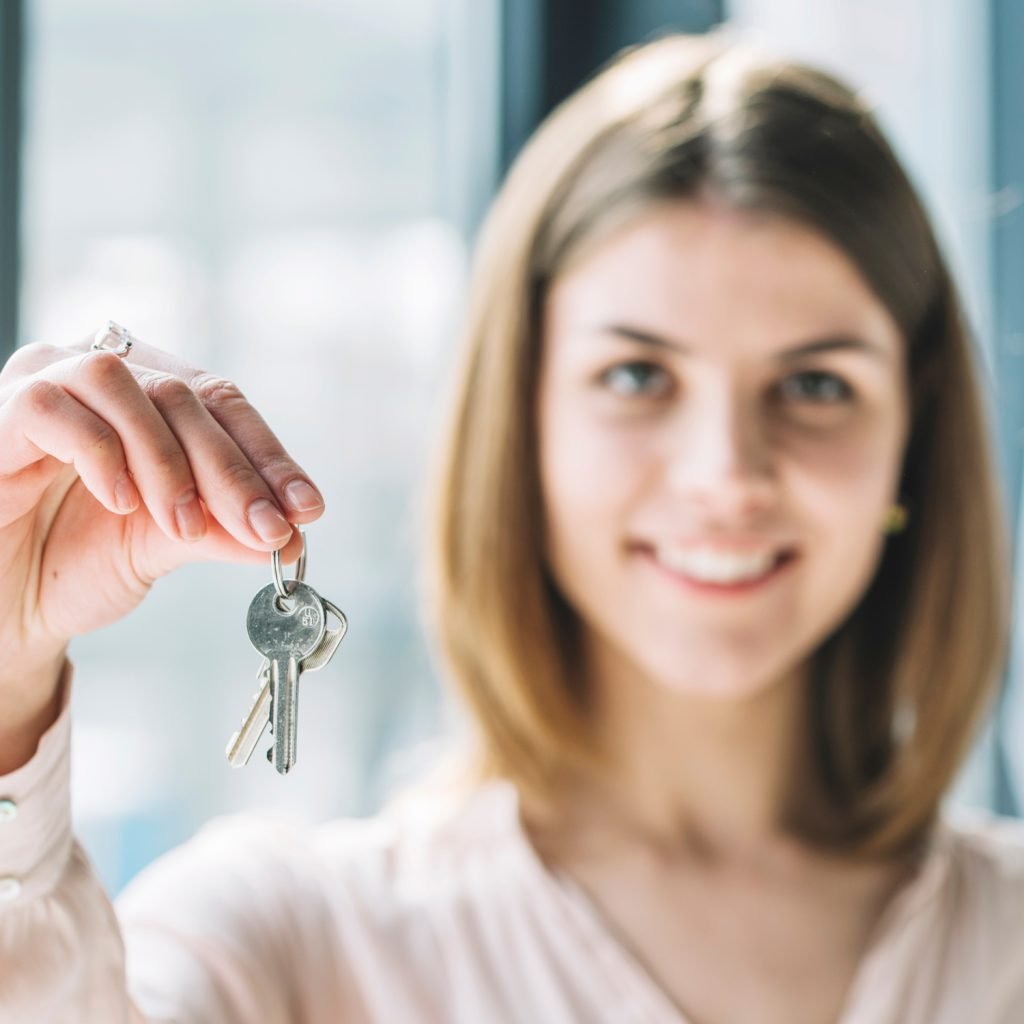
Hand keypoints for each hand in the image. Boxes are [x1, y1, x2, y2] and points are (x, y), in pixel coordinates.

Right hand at [0, 332, 323, 683]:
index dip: (269, 455)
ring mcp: (44, 383)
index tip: (307, 509)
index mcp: (147, 395)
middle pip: (183, 394)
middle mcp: (100, 375)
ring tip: (185, 526)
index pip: (222, 403)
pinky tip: (120, 502)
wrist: (1, 607)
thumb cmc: (73, 563)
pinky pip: (51, 405)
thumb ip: (222, 528)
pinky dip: (99, 452)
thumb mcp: (164, 544)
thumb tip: (295, 534)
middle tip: (267, 528)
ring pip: (124, 385)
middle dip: (233, 469)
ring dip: (168, 460)